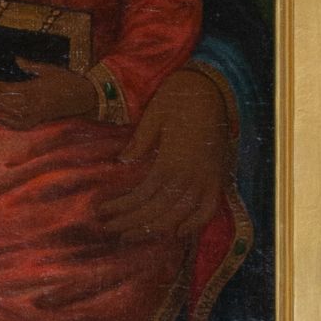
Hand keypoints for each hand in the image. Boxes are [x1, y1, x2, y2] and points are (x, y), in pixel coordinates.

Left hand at [0, 62, 100, 130]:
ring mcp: (34, 113)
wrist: (84, 96)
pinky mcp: (40, 120)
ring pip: (9, 112)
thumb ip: (30, 66)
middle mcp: (30, 102)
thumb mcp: (48, 69)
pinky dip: (10, 123)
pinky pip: (21, 124)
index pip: (4, 89)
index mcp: (31, 88)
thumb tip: (17, 59)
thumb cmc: (67, 80)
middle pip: (3, 101)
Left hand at [99, 63, 235, 238]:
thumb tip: (122, 161)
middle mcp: (190, 177)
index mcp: (171, 162)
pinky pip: (208, 209)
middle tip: (110, 228)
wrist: (213, 87)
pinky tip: (177, 232)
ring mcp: (206, 179)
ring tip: (132, 234)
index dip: (122, 208)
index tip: (103, 212)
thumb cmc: (179, 97)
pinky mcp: (218, 177)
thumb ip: (140, 142)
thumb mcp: (154, 115)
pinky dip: (194, 224)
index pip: (142, 196)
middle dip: (132, 222)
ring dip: (155, 228)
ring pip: (179, 215)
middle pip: (157, 211)